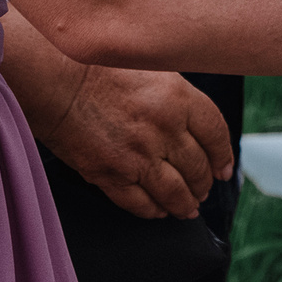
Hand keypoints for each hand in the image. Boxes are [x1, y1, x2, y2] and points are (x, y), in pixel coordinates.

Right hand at [41, 63, 234, 219]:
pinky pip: (141, 203)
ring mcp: (139, 156)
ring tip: (188, 208)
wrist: (56, 82)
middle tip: (205, 188)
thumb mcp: (153, 72)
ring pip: (175, 192)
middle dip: (205, 183)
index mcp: (180, 98)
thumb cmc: (101, 71)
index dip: (224, 156)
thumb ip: (178, 100)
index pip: (217, 135)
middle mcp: (165, 129)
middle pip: (199, 167)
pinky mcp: (112, 175)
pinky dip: (153, 210)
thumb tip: (197, 128)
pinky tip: (158, 210)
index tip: (225, 168)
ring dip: (185, 204)